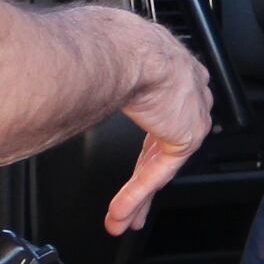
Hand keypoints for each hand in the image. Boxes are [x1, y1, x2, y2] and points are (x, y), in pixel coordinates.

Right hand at [103, 17, 212, 235]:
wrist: (130, 51)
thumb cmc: (116, 44)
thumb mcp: (112, 61)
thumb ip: (105, 77)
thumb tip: (74, 76)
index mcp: (173, 73)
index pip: (162, 117)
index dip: (146, 145)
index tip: (136, 162)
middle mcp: (188, 96)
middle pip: (162, 149)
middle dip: (144, 183)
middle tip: (131, 206)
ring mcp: (190, 117)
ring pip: (159, 167)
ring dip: (135, 196)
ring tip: (118, 219)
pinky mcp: (185, 138)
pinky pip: (158, 174)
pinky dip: (136, 193)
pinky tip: (120, 210)